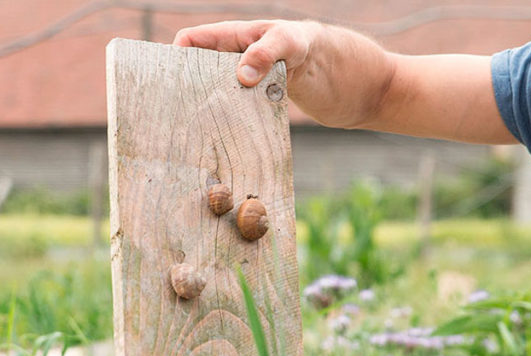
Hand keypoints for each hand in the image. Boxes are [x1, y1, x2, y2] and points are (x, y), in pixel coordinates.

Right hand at [173, 20, 393, 128]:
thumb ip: (270, 51)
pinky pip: (242, 116)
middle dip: (186, 89)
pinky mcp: (270, 109)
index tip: (162, 82)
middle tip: (171, 118)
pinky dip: (233, 126)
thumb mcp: (299, 44)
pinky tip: (225, 145)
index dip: (176, 56)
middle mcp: (246, 60)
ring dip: (209, 112)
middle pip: (202, 72)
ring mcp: (257, 85)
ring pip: (221, 96)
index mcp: (244, 36)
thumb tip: (240, 75)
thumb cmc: (333, 52)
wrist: (368, 87)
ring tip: (192, 136)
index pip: (196, 41)